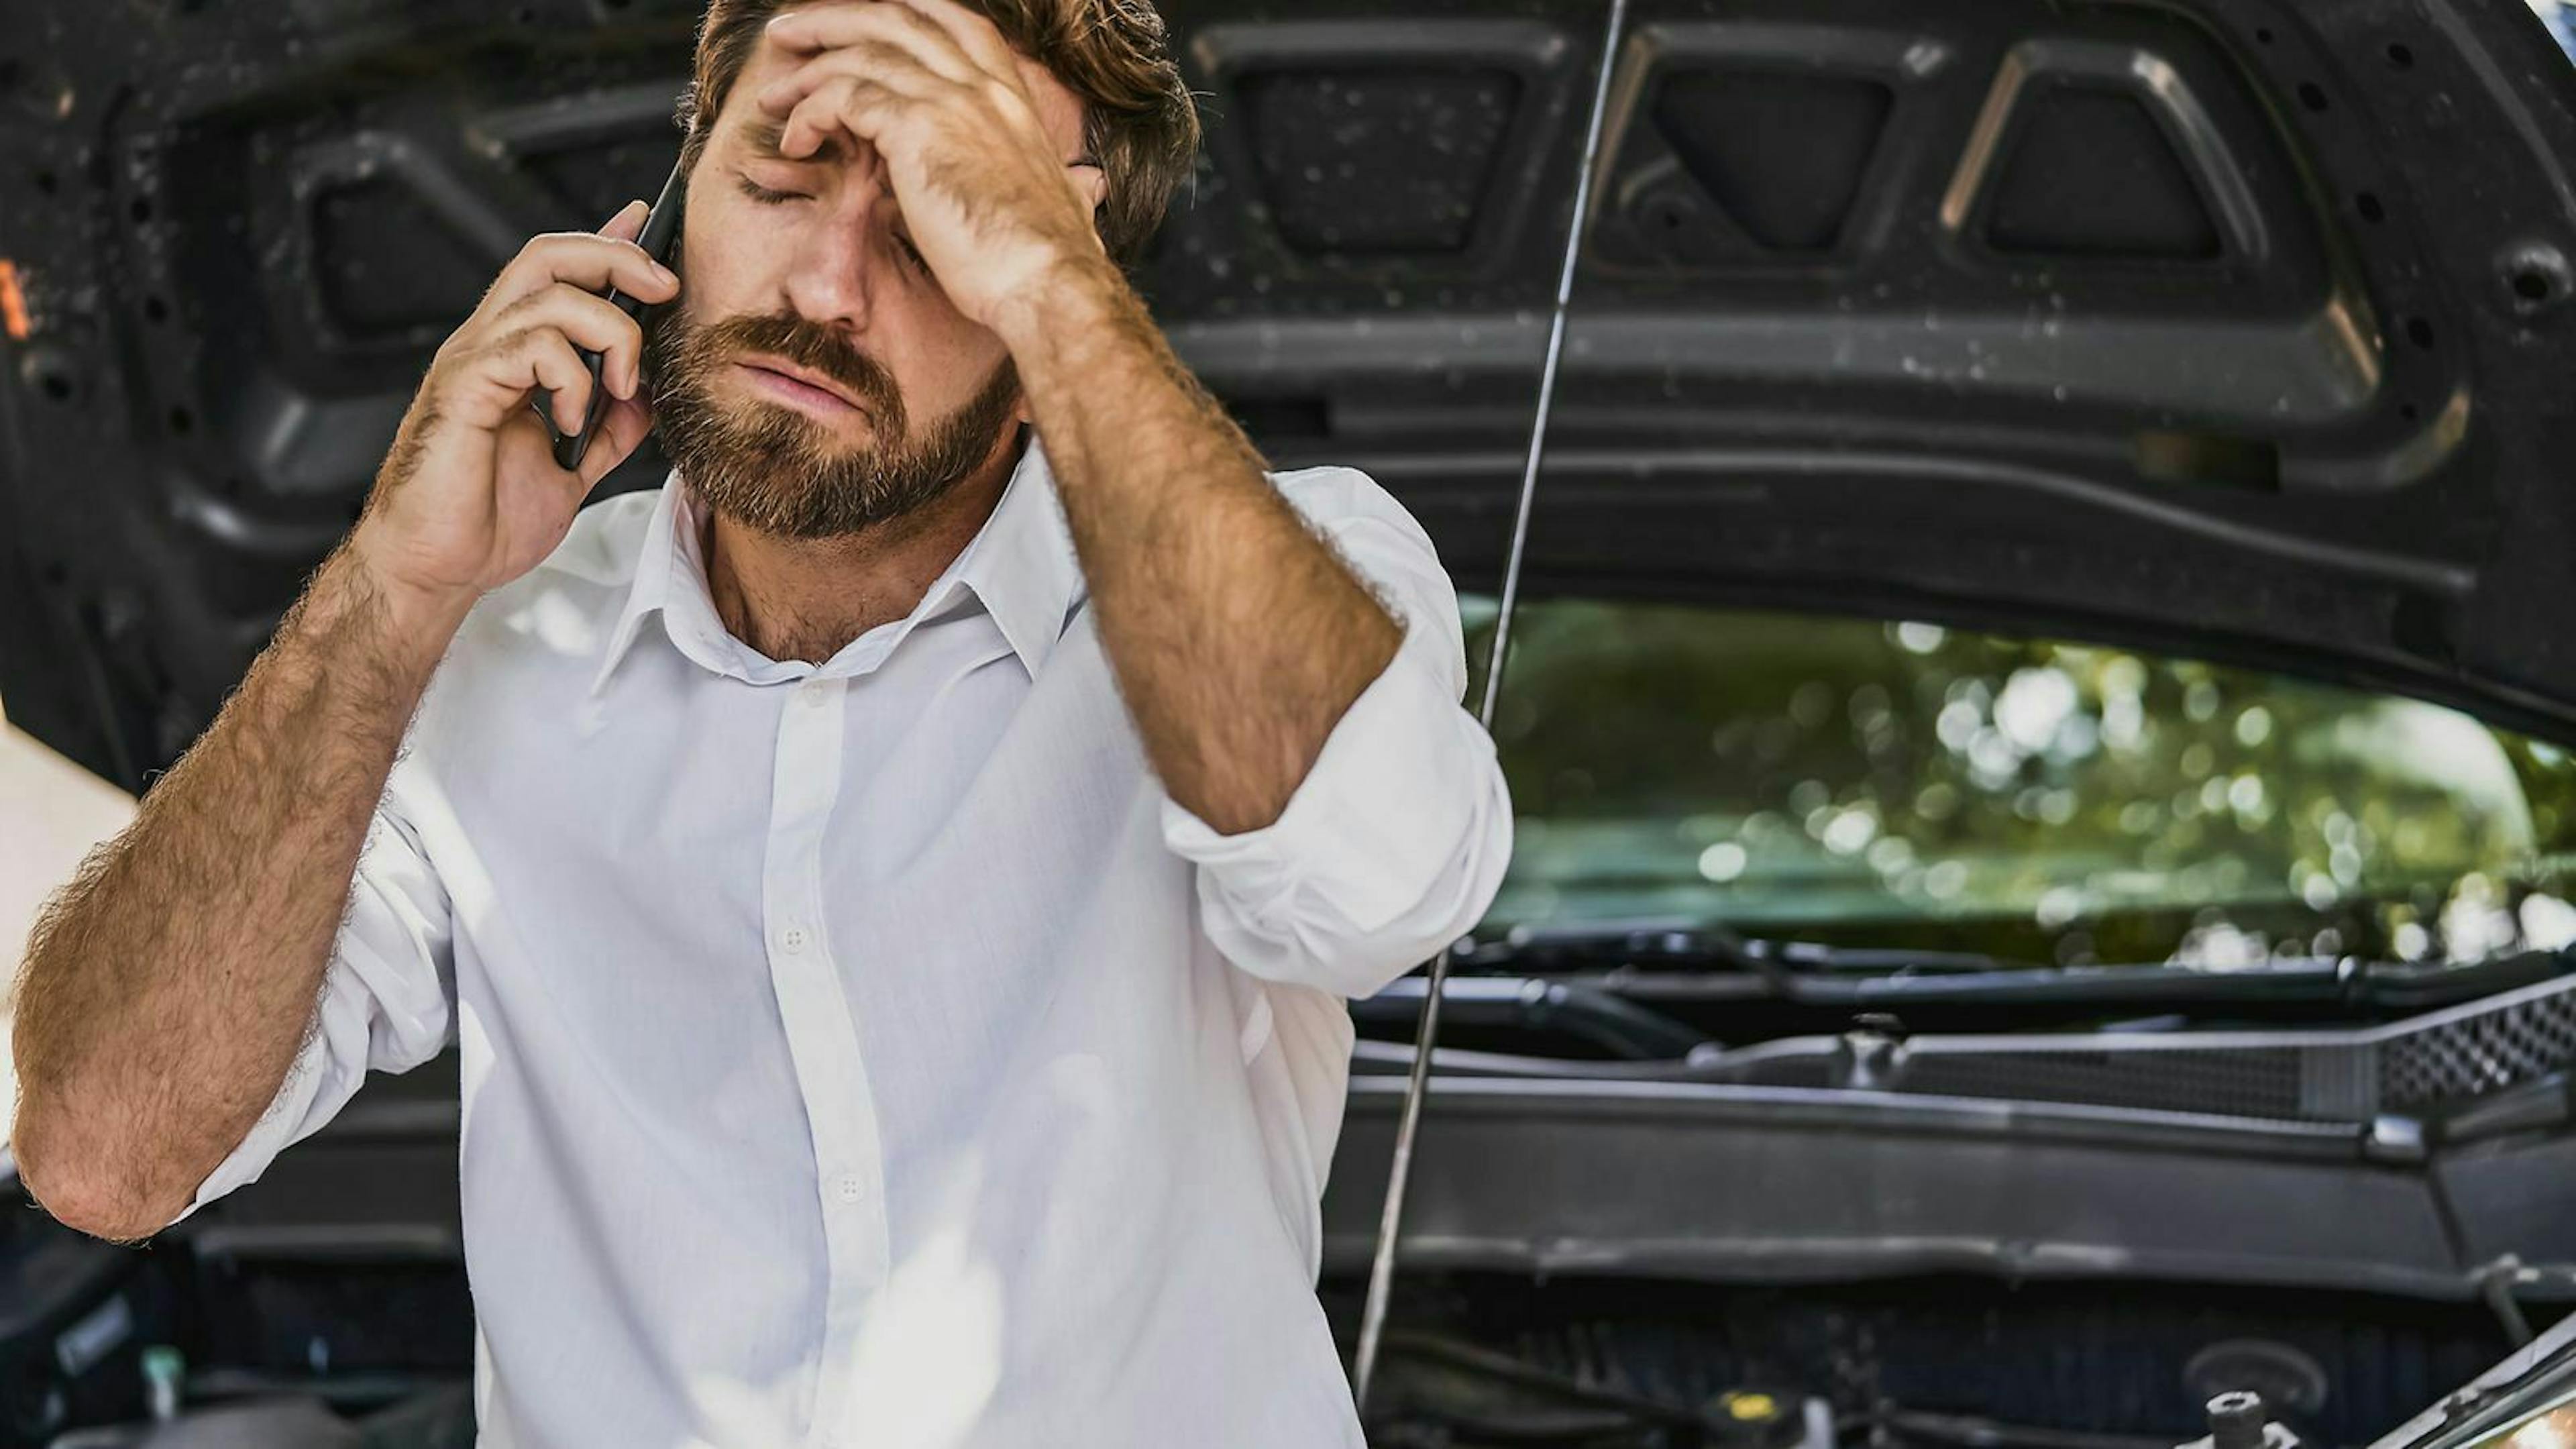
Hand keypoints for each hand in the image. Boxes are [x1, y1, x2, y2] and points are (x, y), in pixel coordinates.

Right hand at [350, 200, 679, 617]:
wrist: (436, 569)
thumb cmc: (485, 522)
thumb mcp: (572, 470)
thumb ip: (608, 428)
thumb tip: (648, 396)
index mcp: (511, 356)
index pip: (557, 273)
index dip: (605, 242)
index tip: (650, 226)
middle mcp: (488, 345)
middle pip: (549, 255)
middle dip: (617, 257)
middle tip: (664, 288)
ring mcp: (472, 362)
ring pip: (552, 296)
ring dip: (609, 335)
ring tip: (619, 390)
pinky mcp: (464, 388)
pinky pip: (531, 346)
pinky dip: (572, 378)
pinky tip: (572, 421)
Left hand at [755, 0, 1111, 330]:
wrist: (1047, 284)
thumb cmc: (1049, 263)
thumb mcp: (1065, 203)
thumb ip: (1066, 181)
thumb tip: (1083, 187)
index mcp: (1012, 98)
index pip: (954, 22)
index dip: (901, 14)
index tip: (859, 28)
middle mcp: (982, 86)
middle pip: (894, 18)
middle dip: (834, 20)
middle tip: (790, 36)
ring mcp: (950, 100)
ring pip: (859, 52)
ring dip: (806, 72)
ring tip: (774, 100)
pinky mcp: (915, 128)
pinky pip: (842, 97)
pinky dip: (809, 113)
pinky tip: (797, 143)